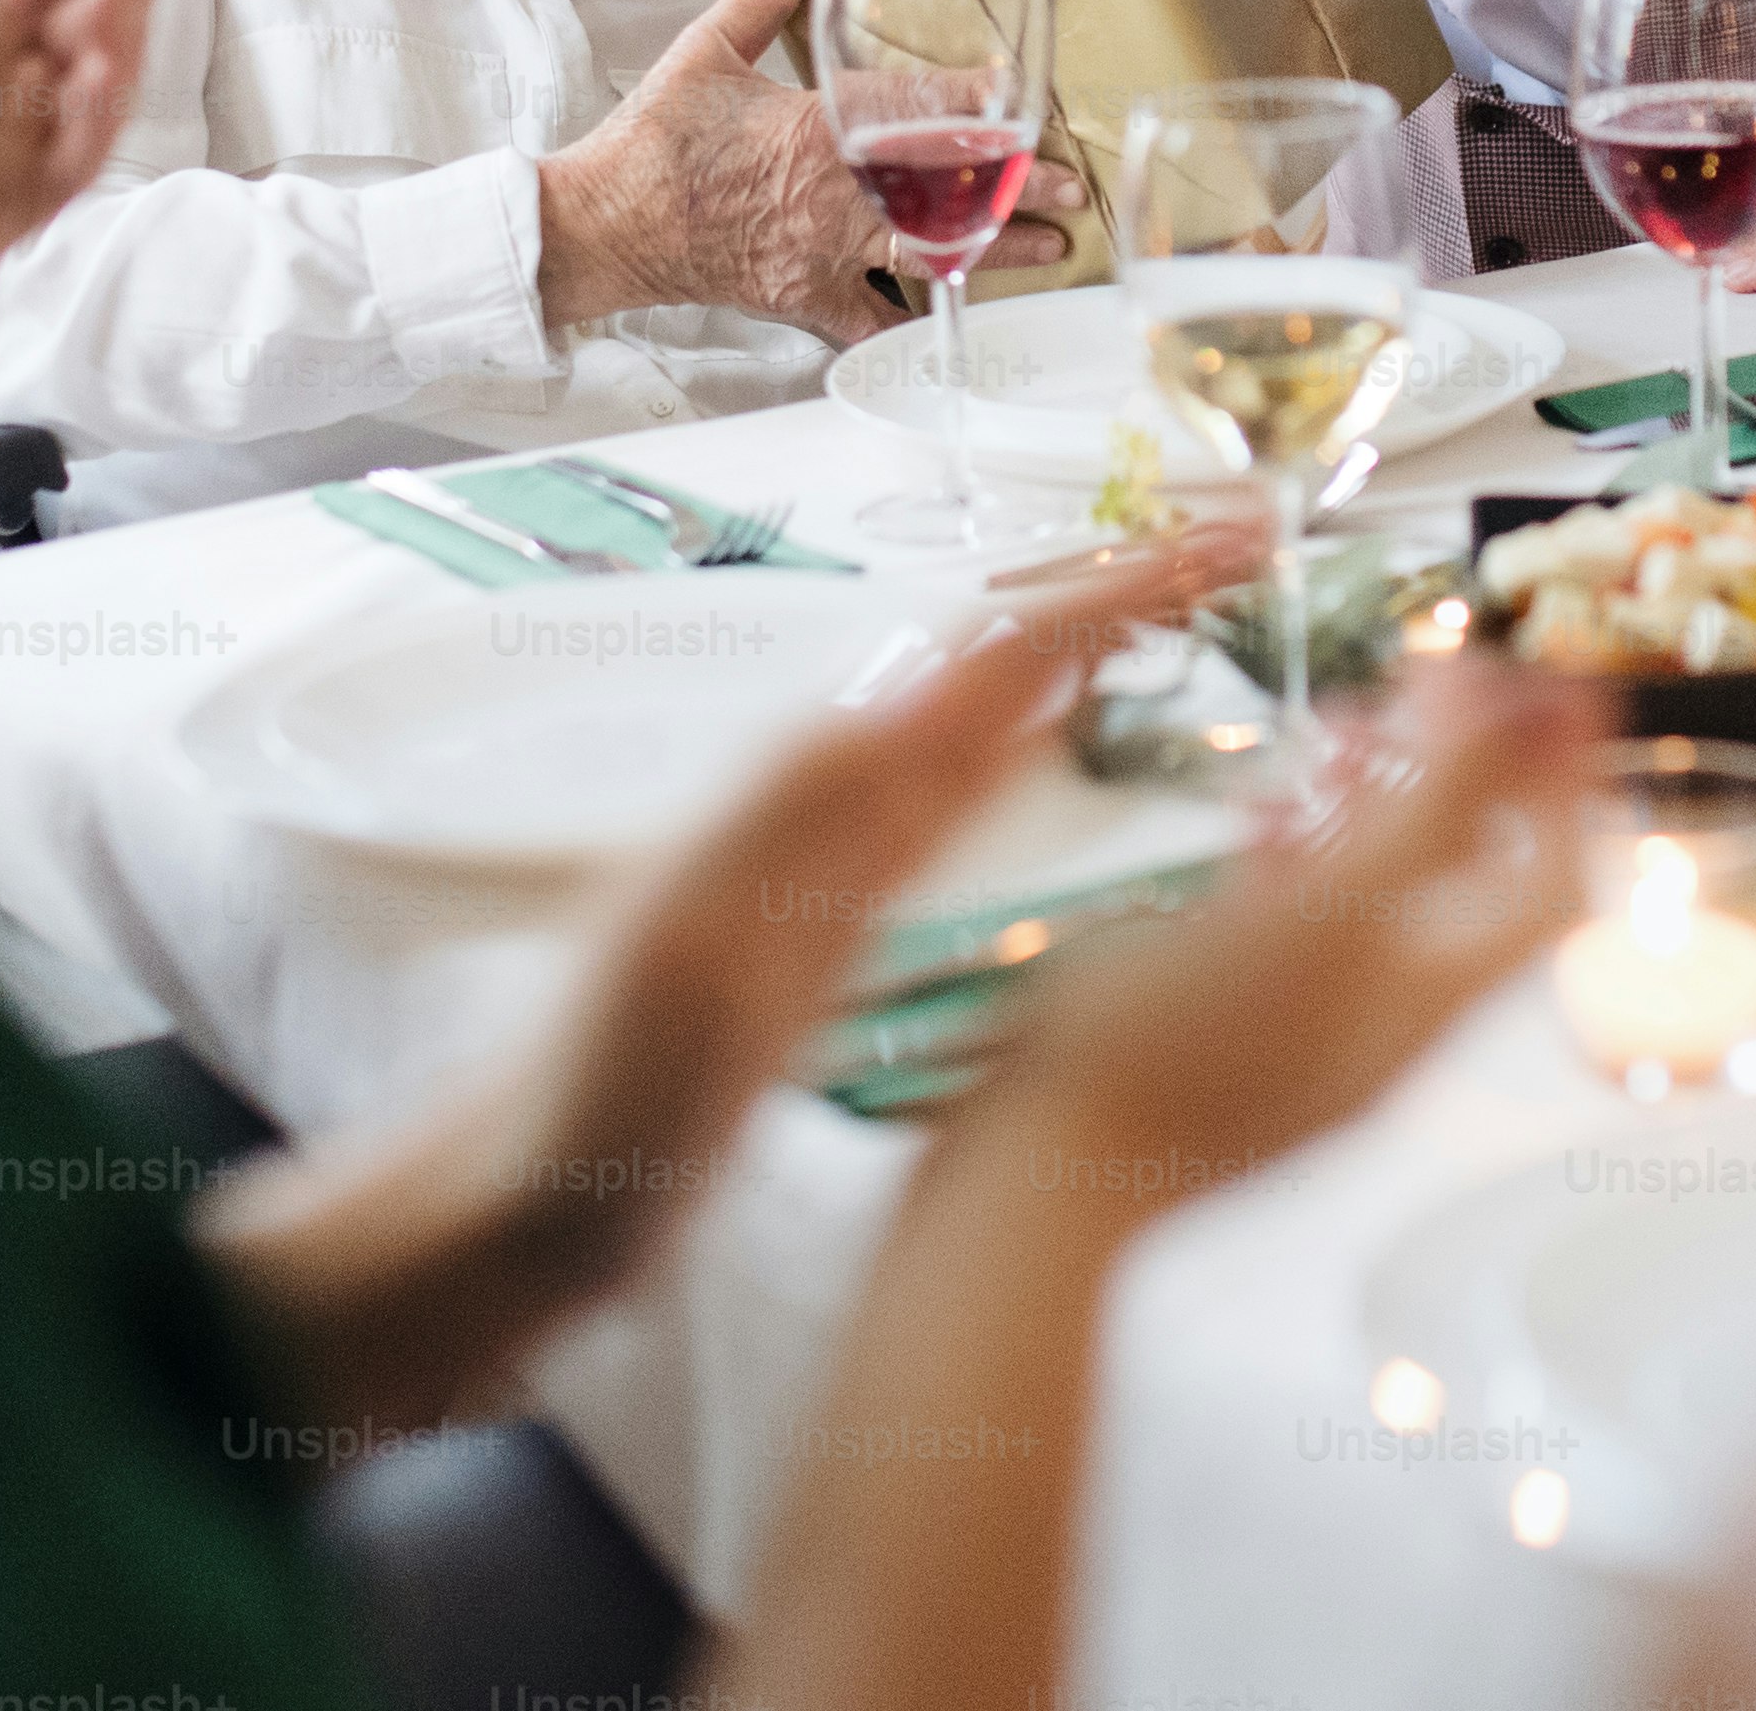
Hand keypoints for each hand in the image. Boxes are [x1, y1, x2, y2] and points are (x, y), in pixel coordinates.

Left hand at [212, 537, 1226, 1426]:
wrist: (498, 1219)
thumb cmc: (583, 1109)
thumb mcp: (682, 955)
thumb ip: (787, 825)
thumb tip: (909, 693)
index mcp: (809, 786)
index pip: (992, 649)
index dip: (1117, 586)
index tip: (1234, 535)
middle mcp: (822, 796)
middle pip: (999, 654)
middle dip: (1123, 586)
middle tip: (1257, 541)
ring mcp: (827, 860)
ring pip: (990, 714)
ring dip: (1095, 650)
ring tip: (1207, 606)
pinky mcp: (830, 927)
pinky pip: (965, 801)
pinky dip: (1046, 746)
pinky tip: (1079, 749)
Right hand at [535, 0, 1086, 339]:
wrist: (605, 224)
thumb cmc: (654, 139)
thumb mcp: (707, 50)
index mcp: (818, 128)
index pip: (915, 110)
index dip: (976, 102)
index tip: (1023, 98)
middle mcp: (834, 195)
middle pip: (943, 190)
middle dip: (1015, 189)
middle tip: (1069, 189)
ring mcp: (823, 252)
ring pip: (926, 254)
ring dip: (992, 251)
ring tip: (1047, 250)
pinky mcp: (803, 295)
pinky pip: (868, 320)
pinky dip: (909, 324)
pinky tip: (953, 322)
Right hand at [941, 657, 1596, 1204]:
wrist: (1042, 1175)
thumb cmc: (1177, 1050)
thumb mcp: (1332, 912)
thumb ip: (1432, 810)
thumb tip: (1512, 705)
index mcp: (1430, 1000)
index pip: (1546, 884)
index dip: (1566, 784)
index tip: (1552, 688)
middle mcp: (1387, 1020)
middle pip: (1475, 886)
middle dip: (1477, 775)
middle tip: (1451, 683)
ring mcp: (1308, 1031)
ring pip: (1382, 901)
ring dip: (1386, 804)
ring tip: (1353, 718)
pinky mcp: (1227, 1032)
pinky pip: (1293, 931)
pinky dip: (1296, 858)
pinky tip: (1262, 815)